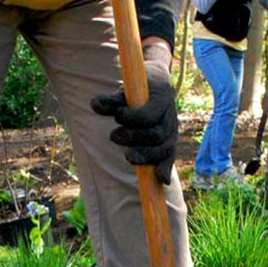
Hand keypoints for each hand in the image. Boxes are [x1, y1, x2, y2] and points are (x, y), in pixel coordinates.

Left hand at [90, 42, 178, 183]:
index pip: (149, 114)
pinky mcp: (170, 143)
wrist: (158, 86)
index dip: (132, 118)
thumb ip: (111, 100)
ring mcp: (172, 131)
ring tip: (128, 156)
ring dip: (145, 156)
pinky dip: (165, 169)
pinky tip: (161, 180)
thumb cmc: (137, 88)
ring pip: (164, 149)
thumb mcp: (125, 89)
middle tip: (114, 136)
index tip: (117, 116)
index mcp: (162, 97)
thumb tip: (95, 105)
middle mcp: (170, 116)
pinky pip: (170, 158)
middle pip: (157, 134)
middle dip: (134, 138)